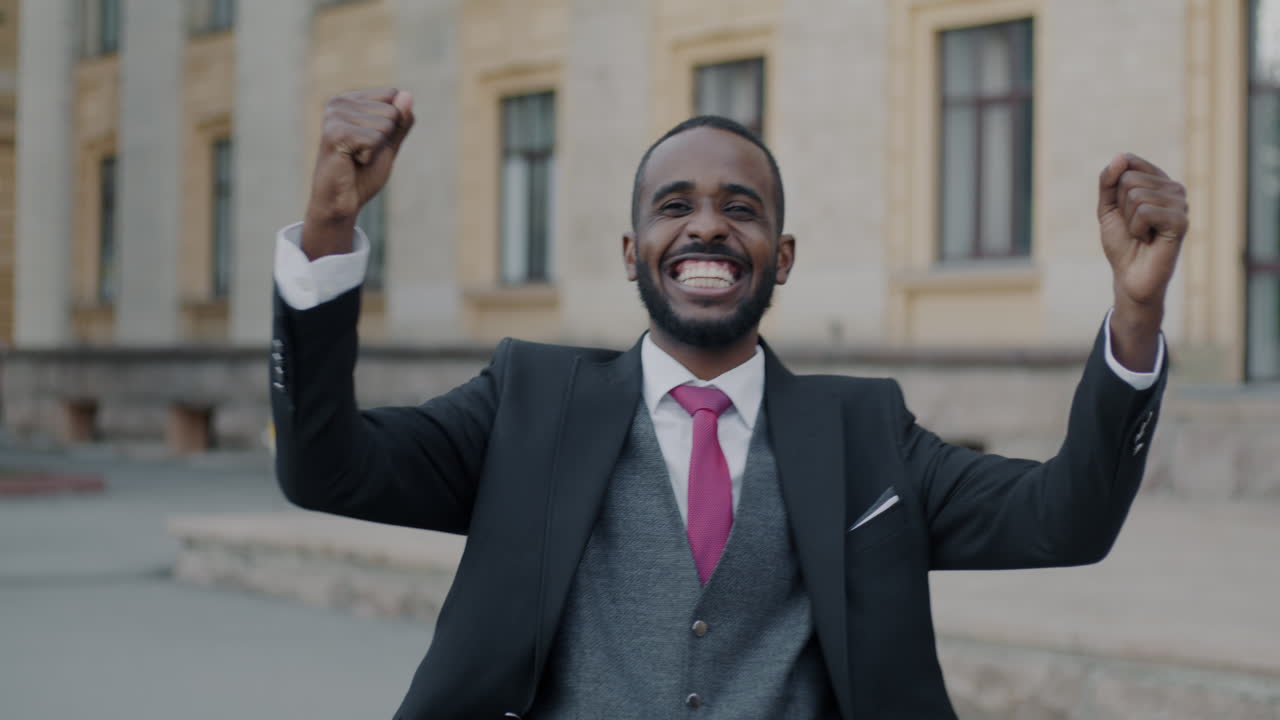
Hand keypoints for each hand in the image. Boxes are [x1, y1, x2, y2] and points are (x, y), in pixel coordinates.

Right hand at [302, 88, 414, 258]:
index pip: (393, 95)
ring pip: (385, 125)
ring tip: (355, 157)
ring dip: (376, 149)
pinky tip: (352, 161)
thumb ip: (401, 120)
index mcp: (350, 99)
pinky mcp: (334, 133)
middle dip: (385, 138)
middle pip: (391, 111)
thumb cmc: (363, 173)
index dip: (392, 124)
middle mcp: (338, 102)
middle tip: (362, 153)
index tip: (371, 141)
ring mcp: (334, 116)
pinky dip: (369, 156)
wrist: (342, 201)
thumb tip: (408, 95)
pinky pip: (374, 139)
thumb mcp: (389, 143)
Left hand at [1097, 153, 1188, 370]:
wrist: (1130, 276)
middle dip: (1121, 207)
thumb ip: (1108, 181)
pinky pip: (1145, 211)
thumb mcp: (1107, 208)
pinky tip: (1148, 240)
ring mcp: (1181, 204)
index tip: (1121, 208)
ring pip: (1136, 195)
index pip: (1128, 162)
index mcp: (1158, 181)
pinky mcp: (1182, 221)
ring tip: (1142, 234)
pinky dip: (1137, 229)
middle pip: (1129, 179)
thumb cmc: (1122, 243)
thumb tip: (1120, 156)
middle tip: (1133, 227)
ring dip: (1129, 221)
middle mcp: (1174, 188)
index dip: (1114, 189)